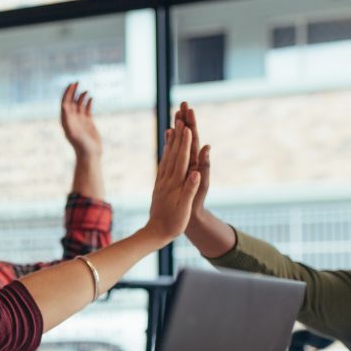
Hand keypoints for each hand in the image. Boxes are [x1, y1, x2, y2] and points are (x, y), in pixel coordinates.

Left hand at [60, 82, 102, 158]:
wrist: (90, 154)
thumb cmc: (80, 145)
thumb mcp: (72, 131)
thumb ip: (67, 119)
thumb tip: (64, 105)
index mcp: (66, 120)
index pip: (65, 102)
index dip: (67, 92)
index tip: (72, 84)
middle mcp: (72, 119)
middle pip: (71, 101)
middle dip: (73, 91)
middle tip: (77, 82)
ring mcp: (80, 120)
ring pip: (79, 104)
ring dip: (81, 96)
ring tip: (85, 90)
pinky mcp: (88, 122)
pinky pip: (87, 109)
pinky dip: (88, 102)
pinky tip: (91, 97)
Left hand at [143, 102, 203, 243]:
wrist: (155, 233)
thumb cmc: (173, 224)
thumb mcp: (184, 209)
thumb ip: (189, 190)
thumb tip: (195, 174)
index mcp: (174, 184)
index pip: (181, 159)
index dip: (185, 143)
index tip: (187, 127)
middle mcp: (166, 179)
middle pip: (173, 153)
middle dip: (178, 135)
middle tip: (180, 117)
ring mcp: (162, 181)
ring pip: (167, 156)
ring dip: (172, 140)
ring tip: (174, 125)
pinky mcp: (160, 184)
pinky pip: (163, 164)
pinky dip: (166, 152)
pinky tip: (167, 146)